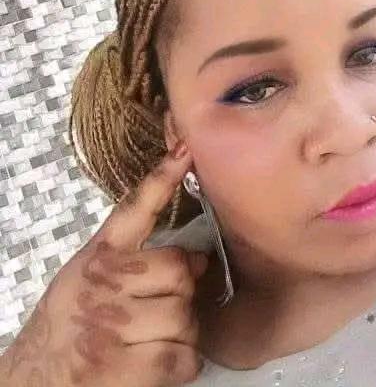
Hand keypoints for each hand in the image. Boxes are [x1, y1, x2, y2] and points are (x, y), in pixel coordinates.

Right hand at [0, 143, 207, 386]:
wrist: (35, 380)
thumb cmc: (72, 324)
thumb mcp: (89, 276)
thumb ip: (138, 260)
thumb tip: (200, 259)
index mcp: (99, 255)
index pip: (134, 209)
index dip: (163, 178)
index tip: (186, 150)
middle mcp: (104, 283)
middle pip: (178, 270)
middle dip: (181, 293)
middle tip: (159, 308)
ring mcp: (112, 326)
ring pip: (185, 315)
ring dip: (181, 333)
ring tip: (153, 339)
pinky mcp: (124, 369)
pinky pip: (183, 356)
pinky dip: (181, 364)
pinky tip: (159, 363)